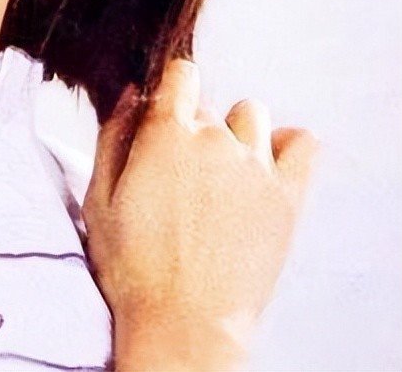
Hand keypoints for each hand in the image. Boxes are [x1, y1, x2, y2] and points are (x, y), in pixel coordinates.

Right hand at [81, 60, 317, 370]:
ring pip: (252, 116)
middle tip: (181, 175)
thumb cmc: (133, 268)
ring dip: (237, 133)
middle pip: (209, 106)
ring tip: (223, 173)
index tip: (164, 117)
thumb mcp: (98, 199)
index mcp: (166, 134)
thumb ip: (113, 136)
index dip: (170, 92)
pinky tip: (268, 165)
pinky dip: (288, 145)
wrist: (183, 325)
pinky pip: (303, 143)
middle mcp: (214, 139)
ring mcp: (255, 166)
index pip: (181, 74)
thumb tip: (131, 92)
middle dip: (193, 129)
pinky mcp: (287, 196)